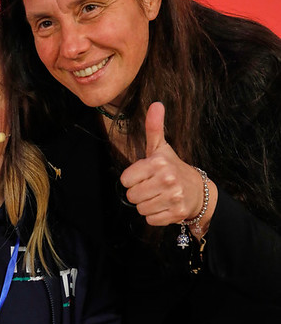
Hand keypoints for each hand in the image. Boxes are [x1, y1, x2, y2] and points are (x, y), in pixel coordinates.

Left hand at [120, 102, 205, 225]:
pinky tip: (164, 206)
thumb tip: (156, 104)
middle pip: (132, 196)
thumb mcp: (161, 148)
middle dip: (139, 193)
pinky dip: (155, 216)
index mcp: (158, 163)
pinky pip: (151, 220)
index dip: (133, 179)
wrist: (198, 190)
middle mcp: (167, 179)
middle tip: (152, 187)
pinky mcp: (176, 213)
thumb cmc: (173, 168)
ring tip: (158, 196)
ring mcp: (172, 197)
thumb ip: (154, 128)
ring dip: (147, 205)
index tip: (145, 175)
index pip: (125, 179)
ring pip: (140, 209)